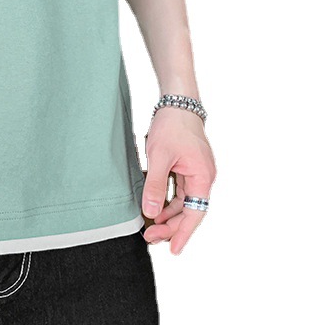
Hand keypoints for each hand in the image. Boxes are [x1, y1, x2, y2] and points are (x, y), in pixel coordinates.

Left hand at [141, 106, 215, 253]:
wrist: (177, 102)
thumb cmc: (171, 125)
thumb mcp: (159, 156)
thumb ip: (156, 186)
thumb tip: (152, 212)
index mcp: (202, 177)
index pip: (195, 214)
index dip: (183, 233)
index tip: (173, 249)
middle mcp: (203, 177)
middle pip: (189, 210)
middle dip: (170, 226)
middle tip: (149, 237)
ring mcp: (196, 172)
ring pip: (183, 201)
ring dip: (167, 214)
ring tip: (149, 225)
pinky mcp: (187, 166)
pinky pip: (179, 190)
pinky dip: (167, 199)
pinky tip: (154, 206)